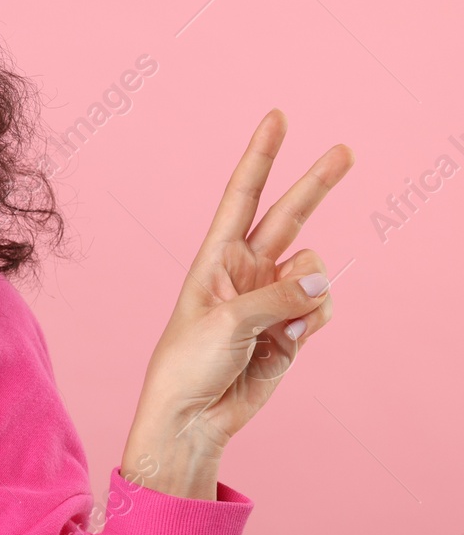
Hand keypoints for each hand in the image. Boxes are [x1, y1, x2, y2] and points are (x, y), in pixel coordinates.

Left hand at [121, 109, 353, 497]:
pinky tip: (292, 341)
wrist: (193, 417)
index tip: (277, 117)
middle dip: (316, 184)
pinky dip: (315, 322)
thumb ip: (277, 297)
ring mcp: (273, 296)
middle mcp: (247, 269)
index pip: (242, 195)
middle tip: (346, 150)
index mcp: (215, 256)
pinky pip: (322, 307)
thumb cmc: (188, 364)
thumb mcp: (225, 323)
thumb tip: (324, 281)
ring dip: (308, 295)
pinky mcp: (292, 327)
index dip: (260, 156)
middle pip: (289, 215)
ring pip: (314, 270)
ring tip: (280, 327)